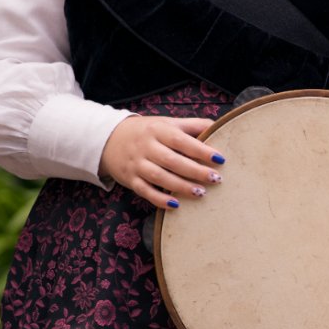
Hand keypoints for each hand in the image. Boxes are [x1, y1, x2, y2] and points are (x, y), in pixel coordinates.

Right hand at [99, 116, 224, 208]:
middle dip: (195, 171)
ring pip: (159, 177)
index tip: (220, 159)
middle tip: (216, 179)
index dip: (201, 150)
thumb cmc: (147, 131)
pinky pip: (145, 191)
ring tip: (202, 193)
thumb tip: (219, 127)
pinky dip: (160, 199)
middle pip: (172, 160)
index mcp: (157, 130)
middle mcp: (146, 146)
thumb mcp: (167, 123)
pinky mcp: (130, 179)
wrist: (109, 138)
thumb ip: (192, 125)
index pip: (181, 140)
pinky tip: (176, 205)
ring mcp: (136, 164)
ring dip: (181, 186)